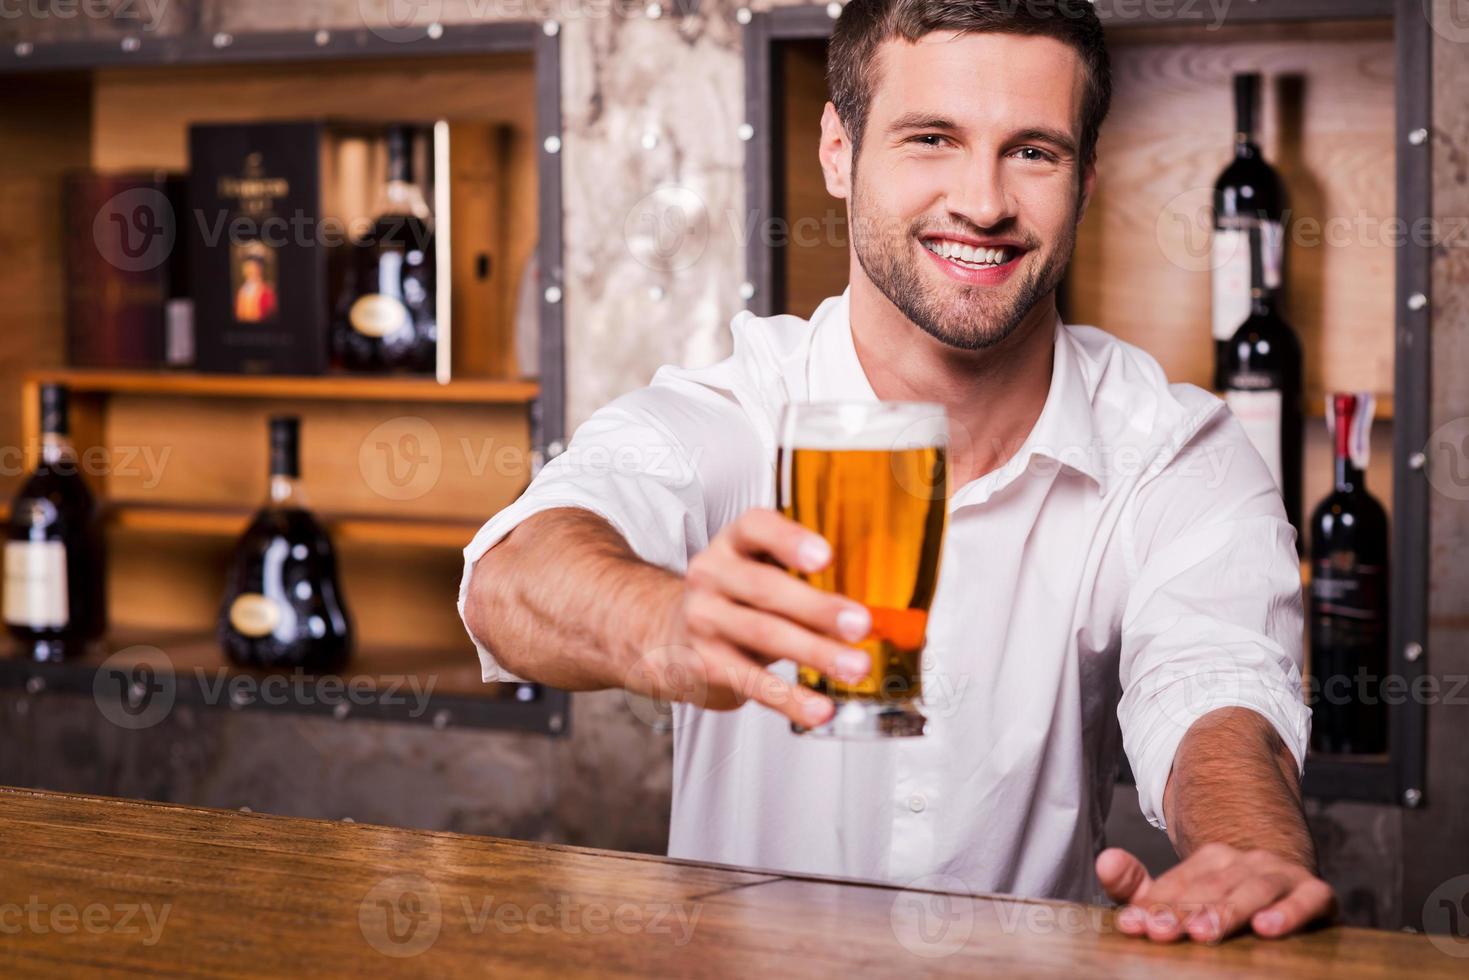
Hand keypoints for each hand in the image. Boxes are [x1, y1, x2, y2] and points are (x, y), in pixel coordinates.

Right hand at [641, 509, 871, 727]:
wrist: (666, 635)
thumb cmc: (732, 600)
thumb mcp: (756, 572)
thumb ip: (799, 582)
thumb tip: (859, 615)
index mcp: (732, 544)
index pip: (756, 528)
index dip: (790, 540)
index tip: (825, 557)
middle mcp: (711, 575)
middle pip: (765, 588)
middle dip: (817, 608)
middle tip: (860, 624)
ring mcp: (704, 620)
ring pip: (763, 634)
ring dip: (815, 652)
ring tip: (854, 666)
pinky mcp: (705, 664)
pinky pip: (752, 682)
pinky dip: (791, 699)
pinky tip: (819, 709)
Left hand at [1096, 843, 1336, 942]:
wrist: (1294, 884)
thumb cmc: (1228, 900)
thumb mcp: (1181, 894)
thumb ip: (1138, 886)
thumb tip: (1104, 860)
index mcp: (1210, 860)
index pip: (1177, 885)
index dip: (1154, 905)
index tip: (1132, 925)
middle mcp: (1243, 862)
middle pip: (1210, 888)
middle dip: (1184, 912)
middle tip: (1161, 932)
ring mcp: (1279, 874)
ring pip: (1252, 891)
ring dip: (1228, 911)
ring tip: (1204, 932)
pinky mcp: (1315, 892)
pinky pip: (1308, 899)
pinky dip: (1290, 912)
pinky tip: (1268, 928)